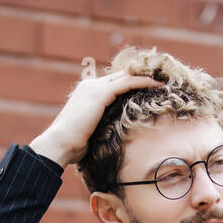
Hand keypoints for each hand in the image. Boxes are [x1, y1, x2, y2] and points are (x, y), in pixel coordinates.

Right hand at [30, 71, 167, 168]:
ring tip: (164, 80)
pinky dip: (143, 83)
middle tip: (161, 78)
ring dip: (146, 77)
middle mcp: (90, 86)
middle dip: (141, 76)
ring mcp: (94, 88)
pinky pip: (127, 83)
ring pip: (126, 76)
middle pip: (121, 75)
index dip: (130, 83)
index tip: (148, 87)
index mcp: (86, 93)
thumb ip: (98, 129)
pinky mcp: (100, 94)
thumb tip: (107, 141)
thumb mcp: (87, 135)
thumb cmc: (70, 147)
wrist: (58, 144)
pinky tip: (157, 85)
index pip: (113, 83)